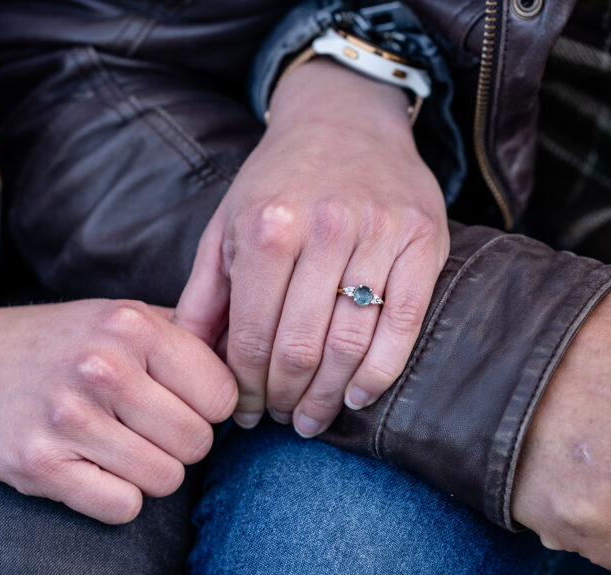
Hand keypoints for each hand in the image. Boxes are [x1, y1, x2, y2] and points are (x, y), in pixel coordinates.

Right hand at [0, 294, 236, 523]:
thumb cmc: (52, 343)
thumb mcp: (118, 315)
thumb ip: (186, 333)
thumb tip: (255, 361)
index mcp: (133, 324)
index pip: (223, 394)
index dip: (207, 407)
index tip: (178, 404)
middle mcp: (103, 366)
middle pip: (198, 442)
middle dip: (179, 444)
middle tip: (142, 429)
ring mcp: (68, 417)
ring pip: (166, 480)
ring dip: (148, 473)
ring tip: (113, 447)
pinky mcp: (38, 466)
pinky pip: (122, 507)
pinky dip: (115, 498)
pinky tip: (89, 470)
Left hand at [173, 58, 447, 437]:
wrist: (347, 118)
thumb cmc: (279, 180)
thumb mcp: (226, 224)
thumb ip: (205, 293)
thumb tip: (187, 360)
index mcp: (267, 225)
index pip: (253, 335)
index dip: (246, 387)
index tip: (245, 413)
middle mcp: (324, 228)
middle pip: (302, 348)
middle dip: (285, 398)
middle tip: (280, 420)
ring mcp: (379, 234)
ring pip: (352, 344)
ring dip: (329, 397)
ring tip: (312, 418)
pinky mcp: (423, 241)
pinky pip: (403, 326)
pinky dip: (380, 373)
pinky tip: (359, 396)